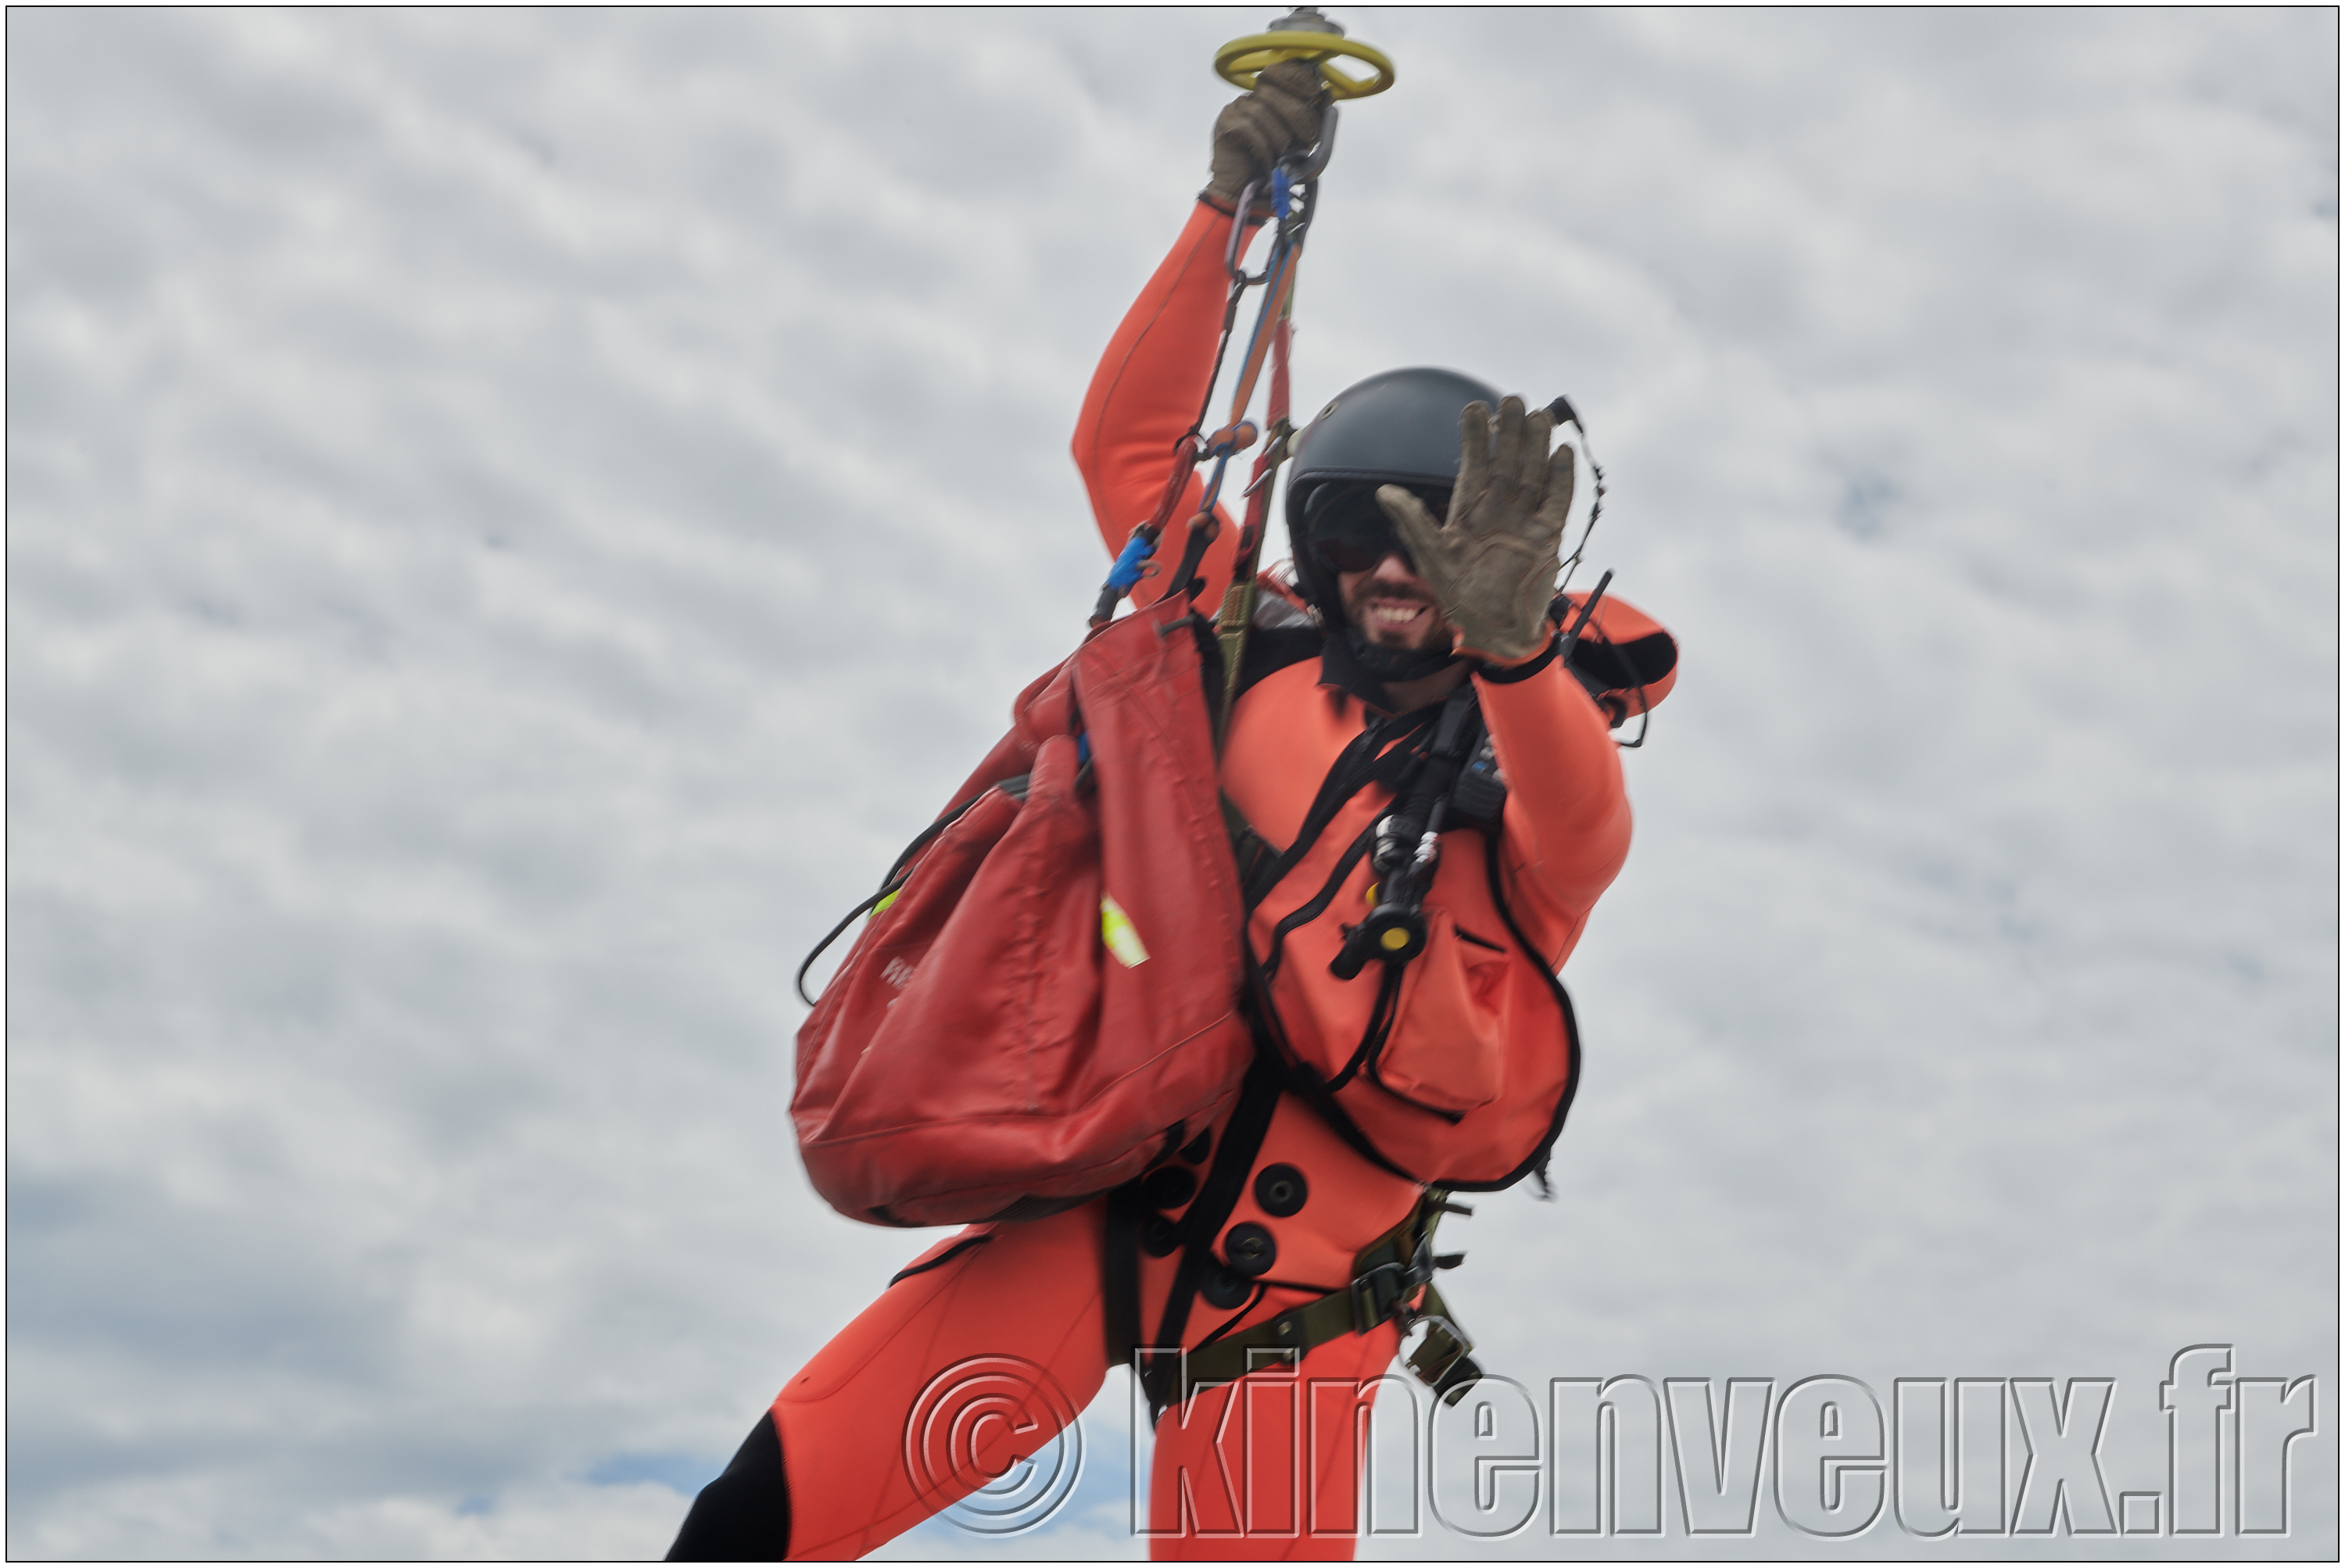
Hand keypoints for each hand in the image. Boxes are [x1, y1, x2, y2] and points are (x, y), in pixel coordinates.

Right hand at [1203, 60, 1326, 213]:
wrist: (1246, 196)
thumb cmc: (1274, 169)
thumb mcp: (1301, 143)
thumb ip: (1313, 121)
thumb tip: (1328, 97)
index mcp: (1268, 98)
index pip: (1279, 71)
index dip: (1297, 77)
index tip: (1315, 92)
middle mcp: (1249, 99)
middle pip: (1273, 90)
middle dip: (1296, 113)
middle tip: (1307, 137)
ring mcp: (1235, 110)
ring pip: (1262, 111)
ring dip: (1278, 137)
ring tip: (1281, 155)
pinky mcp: (1225, 125)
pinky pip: (1249, 128)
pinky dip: (1263, 147)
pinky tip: (1266, 160)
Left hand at [1376, 397, 1573, 661]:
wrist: (1494, 632)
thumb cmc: (1459, 598)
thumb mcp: (1431, 558)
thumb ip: (1413, 523)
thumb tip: (1384, 491)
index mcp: (1468, 511)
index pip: (1474, 465)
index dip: (1475, 437)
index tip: (1474, 408)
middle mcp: (1498, 510)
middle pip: (1507, 462)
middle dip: (1509, 432)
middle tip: (1511, 400)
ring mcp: (1525, 521)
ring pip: (1533, 474)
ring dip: (1536, 446)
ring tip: (1539, 415)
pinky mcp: (1548, 536)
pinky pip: (1557, 501)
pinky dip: (1561, 479)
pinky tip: (1561, 454)